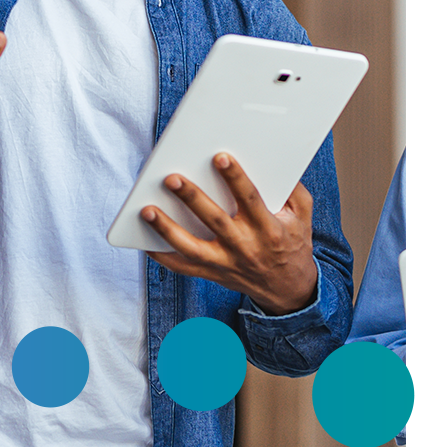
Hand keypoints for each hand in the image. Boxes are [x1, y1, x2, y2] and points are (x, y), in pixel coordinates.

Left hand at [142, 153, 317, 314]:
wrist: (288, 289)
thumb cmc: (292, 243)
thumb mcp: (302, 216)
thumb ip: (293, 190)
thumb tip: (276, 162)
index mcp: (269, 229)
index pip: (251, 200)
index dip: (236, 178)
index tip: (220, 157)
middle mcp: (245, 247)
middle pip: (215, 221)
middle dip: (192, 198)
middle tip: (172, 178)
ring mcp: (226, 263)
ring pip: (192, 247)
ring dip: (167, 229)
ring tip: (147, 210)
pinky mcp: (212, 273)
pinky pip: (182, 267)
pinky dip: (162, 256)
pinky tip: (144, 240)